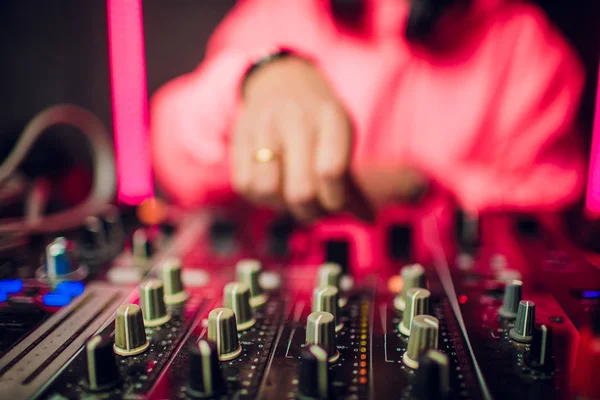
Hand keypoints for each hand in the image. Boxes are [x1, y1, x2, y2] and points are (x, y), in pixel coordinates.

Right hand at [232, 56, 368, 221]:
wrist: (280, 80)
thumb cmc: (318, 119)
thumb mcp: (341, 137)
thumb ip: (352, 181)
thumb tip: (368, 219)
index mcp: (330, 118)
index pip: (331, 172)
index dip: (335, 201)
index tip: (335, 203)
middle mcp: (295, 119)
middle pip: (300, 191)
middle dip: (310, 213)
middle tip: (314, 210)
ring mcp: (264, 127)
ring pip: (267, 191)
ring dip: (281, 206)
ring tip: (290, 196)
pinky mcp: (239, 137)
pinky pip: (244, 185)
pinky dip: (258, 197)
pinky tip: (272, 186)